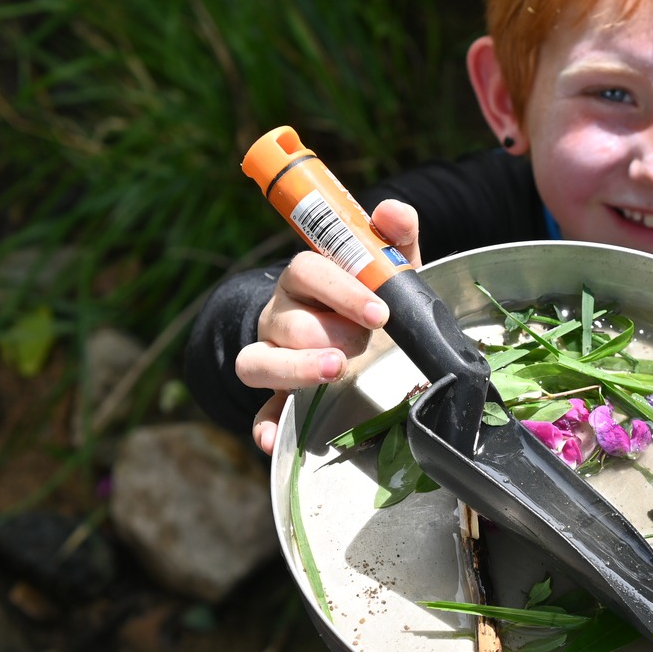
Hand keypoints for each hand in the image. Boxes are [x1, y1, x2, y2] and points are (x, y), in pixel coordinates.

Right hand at [239, 199, 422, 454]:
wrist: (358, 335)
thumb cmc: (369, 298)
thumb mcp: (388, 267)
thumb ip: (395, 237)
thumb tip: (391, 212)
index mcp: (307, 281)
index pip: (306, 270)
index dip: (340, 288)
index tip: (379, 311)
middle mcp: (282, 316)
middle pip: (286, 320)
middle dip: (327, 331)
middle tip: (364, 342)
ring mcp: (275, 356)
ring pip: (258, 361)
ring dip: (293, 368)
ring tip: (332, 370)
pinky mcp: (279, 395)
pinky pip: (261, 411)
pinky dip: (265, 425)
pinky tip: (272, 439)